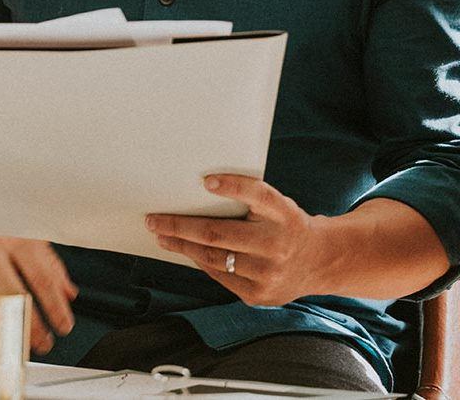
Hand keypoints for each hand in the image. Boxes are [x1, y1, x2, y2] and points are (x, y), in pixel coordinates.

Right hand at [0, 226, 77, 354]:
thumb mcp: (24, 234)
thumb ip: (49, 263)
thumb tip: (68, 293)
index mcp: (14, 237)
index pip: (42, 278)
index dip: (56, 307)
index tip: (63, 326)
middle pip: (15, 295)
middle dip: (33, 325)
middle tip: (43, 342)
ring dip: (4, 327)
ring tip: (17, 342)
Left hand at [147, 174, 330, 306]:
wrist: (322, 261)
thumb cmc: (288, 225)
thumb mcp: (279, 206)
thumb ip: (249, 198)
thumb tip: (199, 189)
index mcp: (284, 215)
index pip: (258, 195)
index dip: (233, 186)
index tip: (205, 181)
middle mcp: (278, 245)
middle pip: (218, 233)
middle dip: (179, 226)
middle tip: (154, 219)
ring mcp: (269, 274)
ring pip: (213, 258)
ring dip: (181, 246)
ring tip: (161, 235)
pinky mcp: (260, 295)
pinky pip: (219, 276)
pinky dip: (200, 262)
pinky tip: (187, 251)